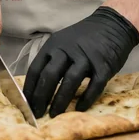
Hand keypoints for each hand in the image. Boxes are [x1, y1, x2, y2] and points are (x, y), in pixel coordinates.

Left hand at [23, 7, 138, 117]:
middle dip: (41, 97)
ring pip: (70, 81)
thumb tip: (37, 87)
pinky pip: (94, 86)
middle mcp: (67, 50)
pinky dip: (86, 99)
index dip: (29, 89)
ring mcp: (86, 57)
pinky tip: (79, 108)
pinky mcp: (104, 66)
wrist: (112, 24)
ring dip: (60, 101)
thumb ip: (51, 60)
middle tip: (37, 114)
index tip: (26, 105)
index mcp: (54, 45)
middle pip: (50, 75)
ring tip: (54, 115)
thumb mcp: (63, 42)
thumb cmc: (84, 38)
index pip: (35, 69)